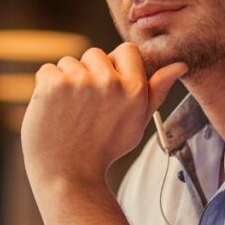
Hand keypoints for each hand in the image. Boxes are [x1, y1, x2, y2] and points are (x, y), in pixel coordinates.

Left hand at [21, 43, 186, 188]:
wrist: (68, 174)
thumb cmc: (104, 149)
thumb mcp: (138, 122)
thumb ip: (157, 91)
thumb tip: (179, 65)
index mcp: (134, 89)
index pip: (126, 50)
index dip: (114, 65)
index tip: (105, 88)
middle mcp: (110, 82)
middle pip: (95, 54)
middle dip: (88, 74)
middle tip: (85, 107)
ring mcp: (80, 82)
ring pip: (69, 62)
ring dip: (65, 81)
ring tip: (68, 111)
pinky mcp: (54, 85)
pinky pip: (47, 70)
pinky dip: (45, 87)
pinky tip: (51, 110)